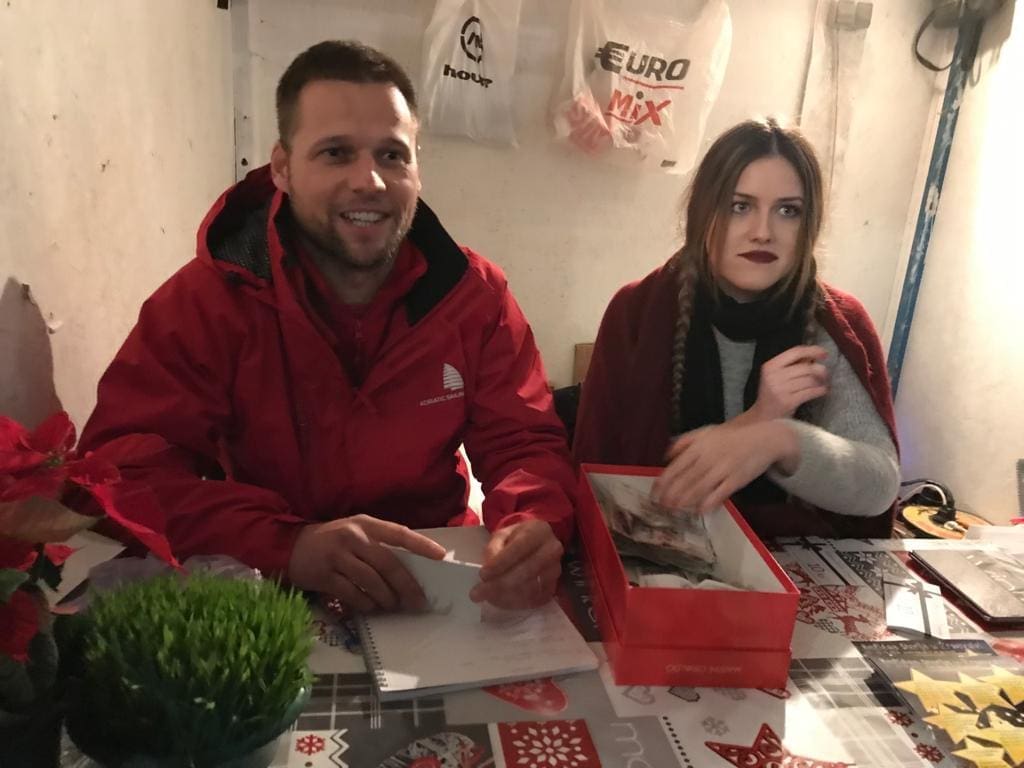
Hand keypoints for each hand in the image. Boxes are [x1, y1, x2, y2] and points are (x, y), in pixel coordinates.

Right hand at [287, 514, 445, 612]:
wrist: (291, 546)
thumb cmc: (333, 540)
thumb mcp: (356, 532)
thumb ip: (379, 543)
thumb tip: (411, 566)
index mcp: (366, 524)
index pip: (399, 533)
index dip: (421, 545)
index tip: (441, 557)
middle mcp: (353, 537)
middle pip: (388, 563)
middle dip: (407, 586)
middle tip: (419, 602)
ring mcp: (338, 556)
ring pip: (372, 582)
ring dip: (387, 598)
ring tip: (394, 606)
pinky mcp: (325, 575)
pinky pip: (352, 594)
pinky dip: (366, 604)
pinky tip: (372, 608)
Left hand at [470, 520, 563, 609]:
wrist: (538, 543)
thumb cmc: (518, 538)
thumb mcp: (502, 535)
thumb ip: (494, 548)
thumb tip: (488, 569)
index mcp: (538, 531)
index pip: (519, 549)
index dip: (500, 563)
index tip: (482, 575)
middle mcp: (552, 550)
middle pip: (526, 571)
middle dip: (500, 584)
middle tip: (478, 593)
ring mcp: (555, 569)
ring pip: (530, 588)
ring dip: (506, 596)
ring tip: (488, 597)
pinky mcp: (554, 586)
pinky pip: (534, 599)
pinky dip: (516, 603)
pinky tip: (502, 601)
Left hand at [653, 421, 797, 513]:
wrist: (764, 438)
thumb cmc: (731, 437)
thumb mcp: (705, 432)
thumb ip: (684, 442)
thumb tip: (666, 456)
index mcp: (699, 446)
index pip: (676, 466)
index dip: (663, 482)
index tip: (654, 492)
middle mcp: (708, 458)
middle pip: (686, 480)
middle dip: (671, 494)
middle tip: (661, 506)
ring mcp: (723, 469)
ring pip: (700, 488)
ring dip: (685, 500)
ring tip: (674, 509)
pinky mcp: (737, 480)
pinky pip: (720, 493)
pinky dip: (709, 502)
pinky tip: (699, 511)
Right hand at [750, 345, 828, 420]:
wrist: (763, 416)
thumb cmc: (773, 394)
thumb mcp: (777, 375)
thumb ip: (793, 364)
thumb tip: (814, 355)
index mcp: (770, 366)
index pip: (795, 352)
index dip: (812, 350)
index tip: (824, 353)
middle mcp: (774, 376)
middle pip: (805, 367)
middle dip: (820, 370)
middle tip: (824, 373)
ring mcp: (781, 390)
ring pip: (809, 380)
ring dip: (820, 381)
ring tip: (821, 383)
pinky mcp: (788, 402)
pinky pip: (811, 392)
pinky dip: (820, 390)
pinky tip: (822, 391)